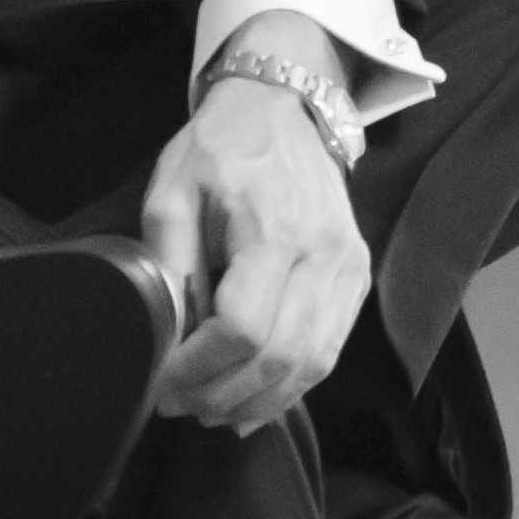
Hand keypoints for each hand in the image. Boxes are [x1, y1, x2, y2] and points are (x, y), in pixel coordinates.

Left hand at [140, 68, 370, 428]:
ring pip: (311, 364)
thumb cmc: (220, 148)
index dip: (198, 368)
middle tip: (179, 405)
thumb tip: (169, 339)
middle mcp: (322, 255)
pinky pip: (329, 351)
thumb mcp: (171, 194)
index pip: (242, 328)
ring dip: (259, 401)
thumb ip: (169, 267)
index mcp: (273, 229)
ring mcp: (348, 269)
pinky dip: (292, 387)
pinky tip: (253, 401)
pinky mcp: (357, 279)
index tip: (161, 381)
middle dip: (223, 394)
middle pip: (280, 356)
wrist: (285, 108)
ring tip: (211, 410)